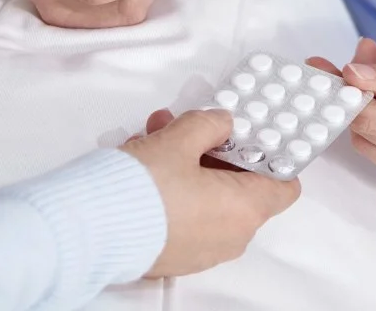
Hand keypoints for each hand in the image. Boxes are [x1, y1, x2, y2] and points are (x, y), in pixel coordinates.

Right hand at [119, 108, 299, 276]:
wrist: (90, 228)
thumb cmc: (142, 189)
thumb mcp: (179, 139)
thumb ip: (209, 124)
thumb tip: (223, 122)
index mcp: (244, 211)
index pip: (285, 185)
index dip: (273, 155)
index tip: (253, 134)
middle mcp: (229, 237)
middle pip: (239, 185)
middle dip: (214, 148)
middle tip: (191, 125)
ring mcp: (201, 250)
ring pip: (206, 196)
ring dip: (187, 162)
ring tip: (154, 134)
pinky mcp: (173, 254)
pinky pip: (184, 214)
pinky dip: (173, 188)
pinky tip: (143, 161)